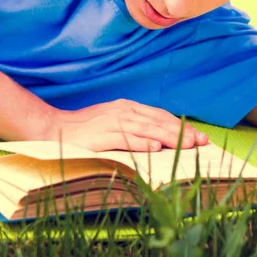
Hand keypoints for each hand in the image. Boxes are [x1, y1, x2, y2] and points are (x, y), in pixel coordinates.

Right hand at [47, 99, 208, 151]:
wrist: (54, 129)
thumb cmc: (85, 129)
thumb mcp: (113, 123)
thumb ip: (134, 128)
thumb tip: (158, 140)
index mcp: (128, 108)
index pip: (161, 116)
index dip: (181, 126)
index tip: (198, 136)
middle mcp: (124, 112)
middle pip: (159, 121)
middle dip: (183, 132)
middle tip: (202, 142)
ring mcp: (114, 122)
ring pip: (149, 129)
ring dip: (170, 137)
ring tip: (189, 146)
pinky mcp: (103, 135)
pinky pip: (127, 139)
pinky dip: (143, 143)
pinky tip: (157, 148)